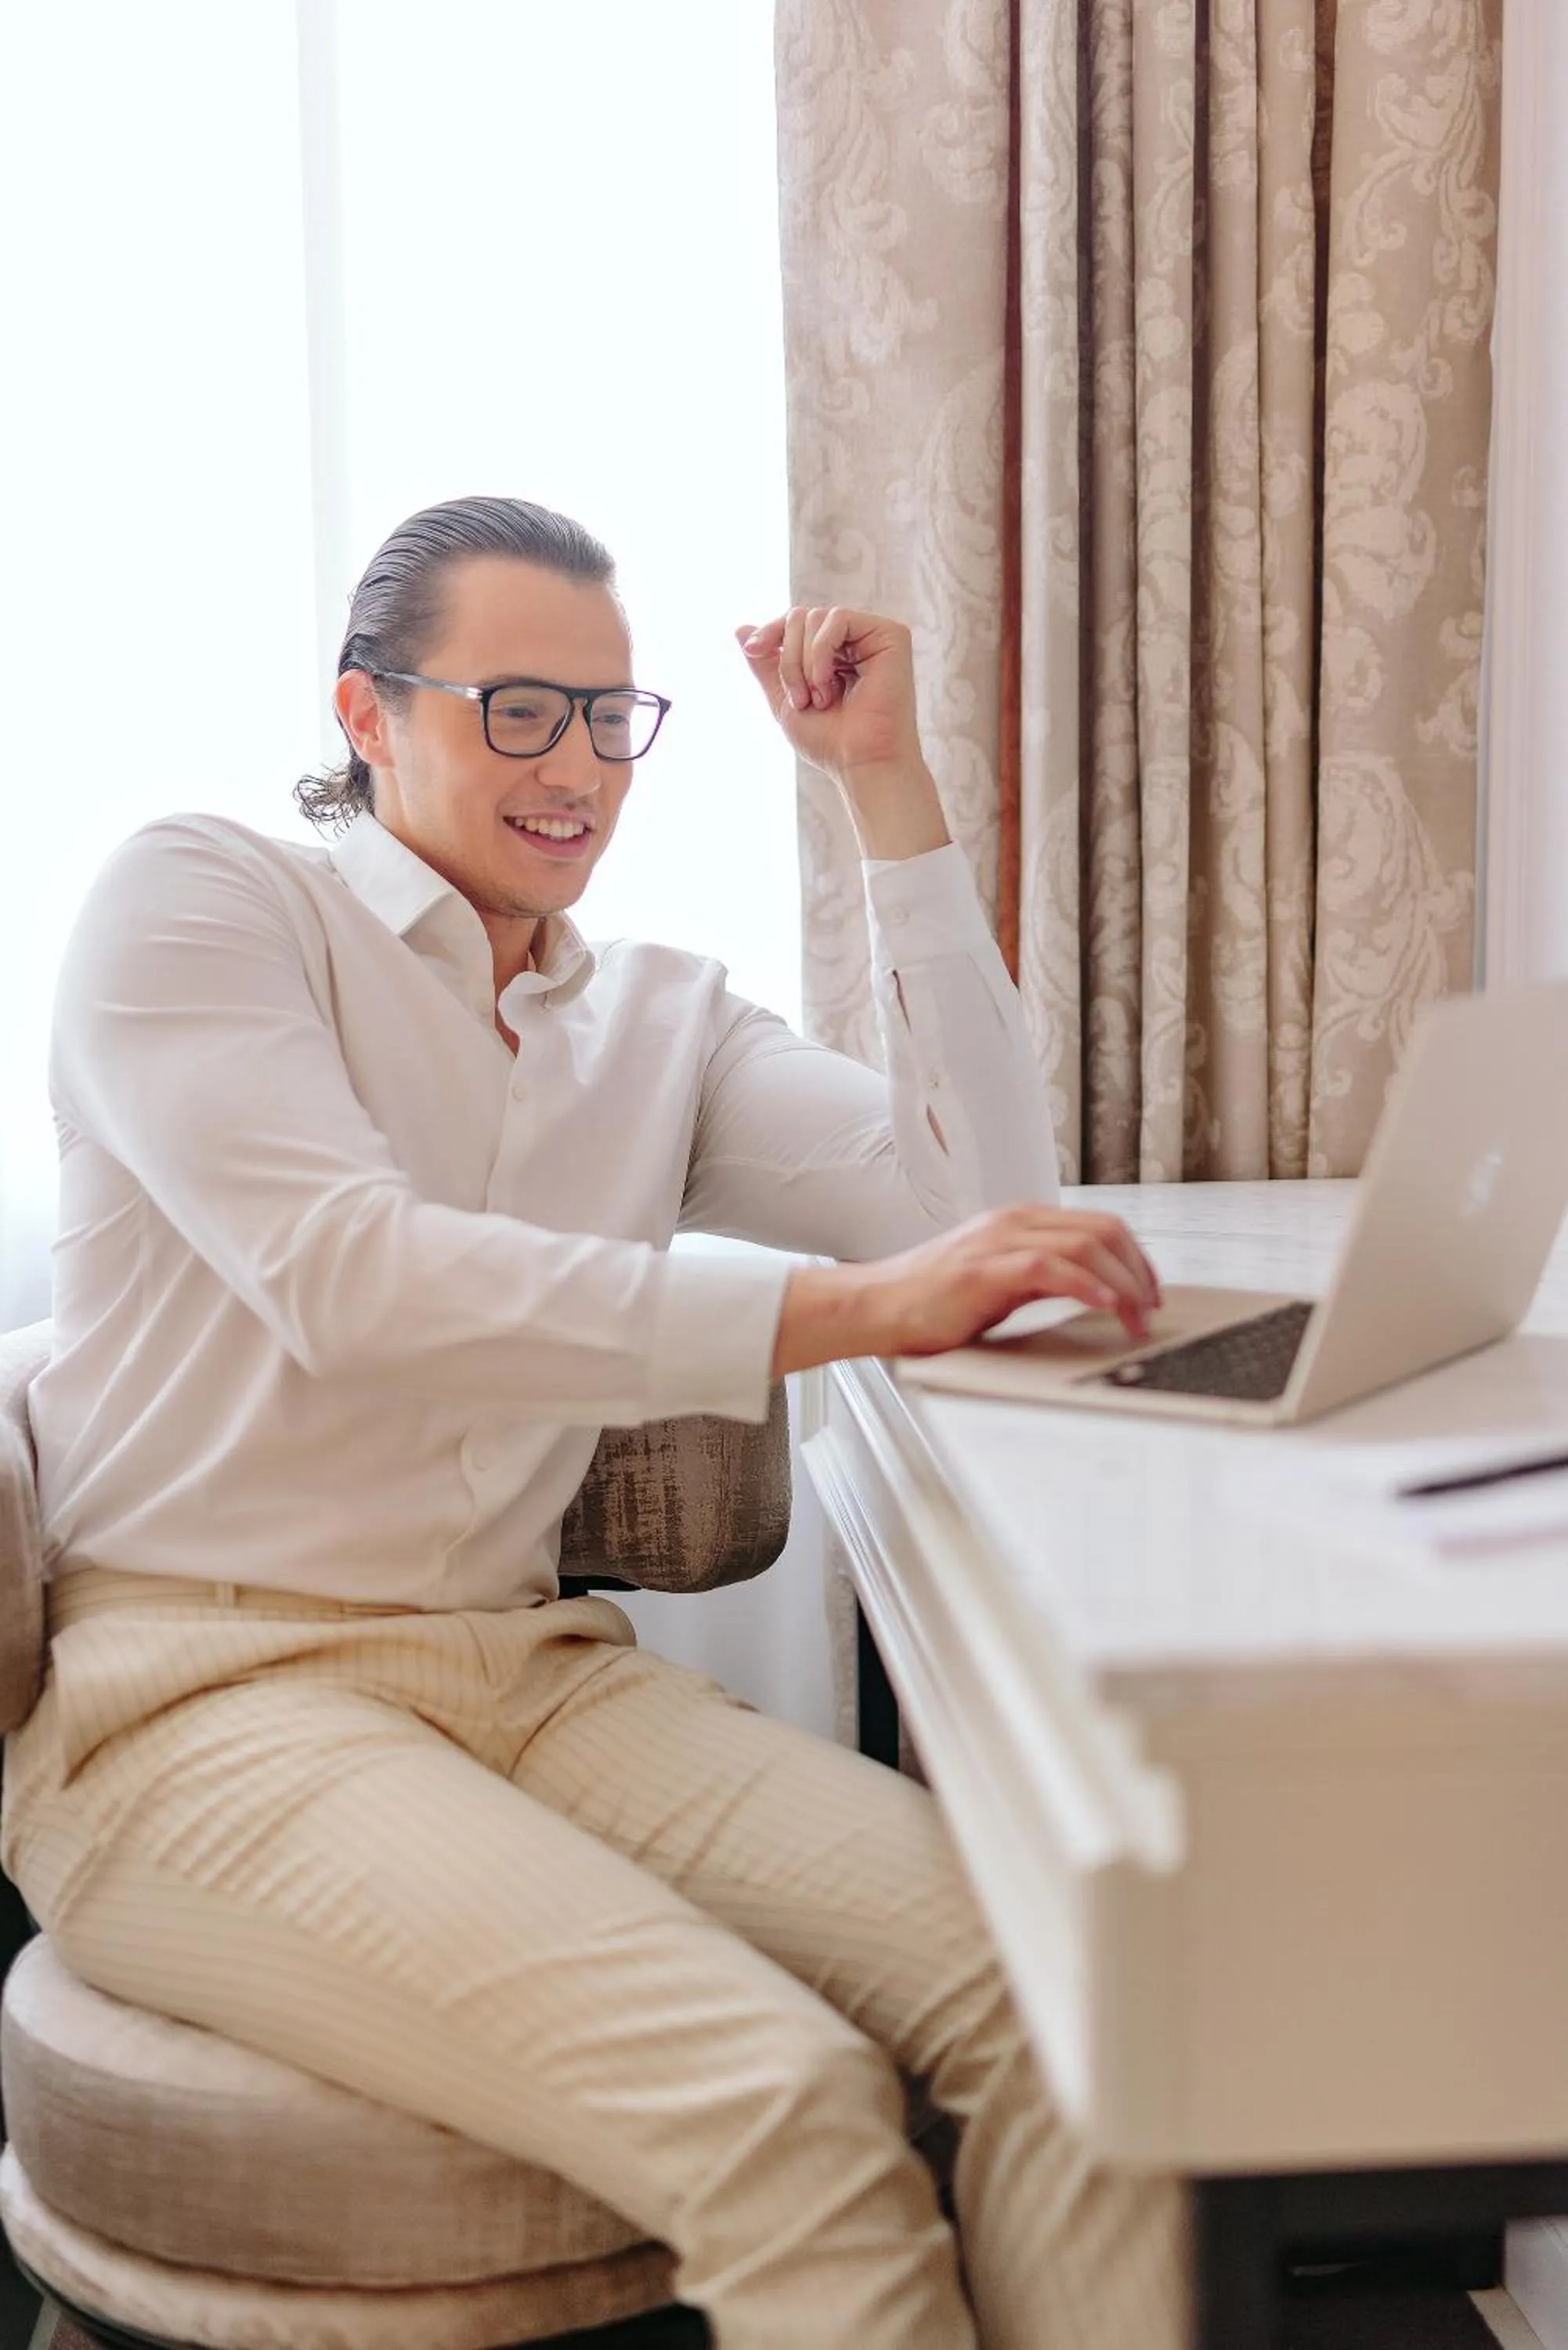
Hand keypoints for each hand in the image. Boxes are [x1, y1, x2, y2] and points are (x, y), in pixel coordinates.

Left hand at [735, 606, 946, 860]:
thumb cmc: (829, 742)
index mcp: (832, 655)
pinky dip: (822, 651)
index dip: (771, 632)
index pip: (794, 622)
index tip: (753, 650)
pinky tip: (828, 684)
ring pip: (816, 617)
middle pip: (801, 616)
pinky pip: (838, 619)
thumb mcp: (783, 700)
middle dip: (789, 659)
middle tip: (800, 699)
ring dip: (804, 663)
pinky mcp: (890, 635)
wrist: (860, 762)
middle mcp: (853, 642)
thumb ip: (765, 664)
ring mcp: (871, 636)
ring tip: (818, 699)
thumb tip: (740, 628)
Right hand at [771, 1205, 1163, 1376]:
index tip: (1149, 1293)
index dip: (1135, 1259)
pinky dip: (1088, 1287)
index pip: (1098, 1227)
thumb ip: (1040, 1277)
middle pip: (1102, 1232)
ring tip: (1136, 1316)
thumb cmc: (931, 1302)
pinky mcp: (984, 1270)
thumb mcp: (999, 1282)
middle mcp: (1013, 1223)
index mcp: (1019, 1223)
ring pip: (1084, 1246)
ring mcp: (998, 1243)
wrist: (877, 1307)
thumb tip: (1092, 1292)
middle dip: (1139, 1271)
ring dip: (1122, 1283)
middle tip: (1152, 1308)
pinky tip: (1106, 1306)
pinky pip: (1051, 1269)